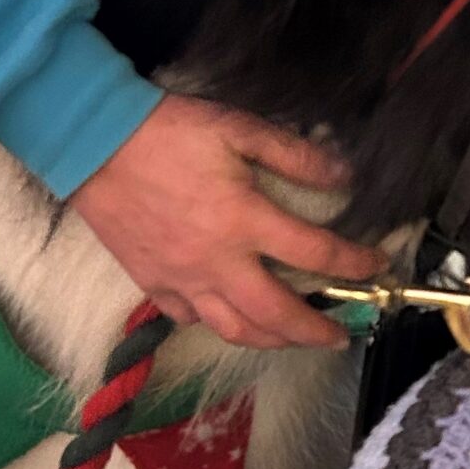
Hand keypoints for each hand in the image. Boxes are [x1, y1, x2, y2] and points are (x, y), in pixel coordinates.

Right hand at [70, 94, 386, 348]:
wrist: (93, 143)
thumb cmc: (169, 131)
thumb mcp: (239, 128)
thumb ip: (295, 155)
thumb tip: (344, 175)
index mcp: (245, 221)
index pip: (315, 254)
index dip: (353, 264)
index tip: (376, 267)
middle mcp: (218, 262)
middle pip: (277, 315)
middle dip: (316, 331)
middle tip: (339, 336)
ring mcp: (182, 279)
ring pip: (235, 329)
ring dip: (273, 340)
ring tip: (294, 338)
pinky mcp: (152, 284)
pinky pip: (192, 319)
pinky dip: (218, 323)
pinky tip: (232, 316)